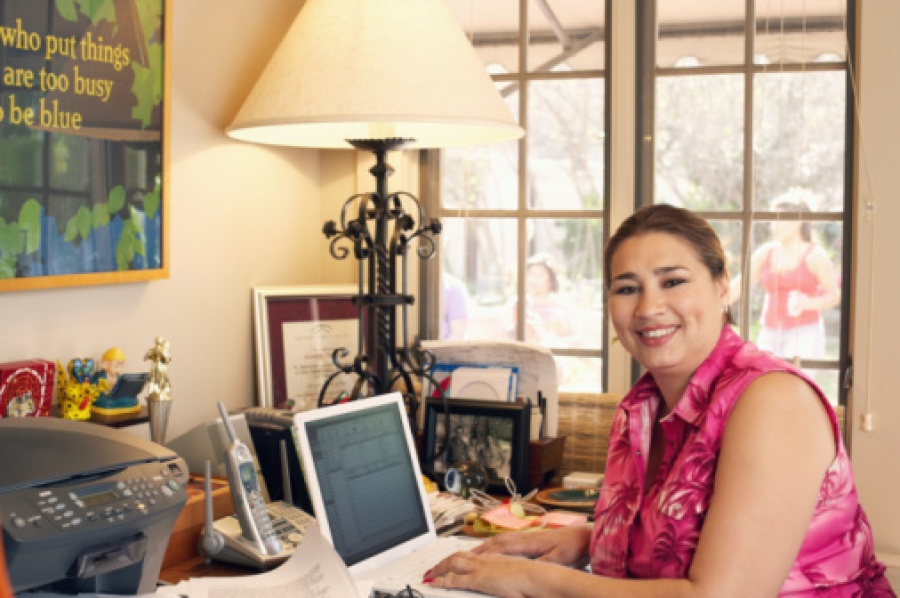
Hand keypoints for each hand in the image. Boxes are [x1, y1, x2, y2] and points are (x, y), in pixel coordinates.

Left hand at [424, 550, 537, 597]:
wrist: (535, 576)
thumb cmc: (531, 578)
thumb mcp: (516, 575)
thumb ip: (506, 577)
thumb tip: (504, 581)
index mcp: (493, 558)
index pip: (471, 554)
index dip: (458, 557)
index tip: (451, 561)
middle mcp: (484, 559)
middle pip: (458, 556)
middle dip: (444, 561)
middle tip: (434, 567)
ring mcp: (480, 568)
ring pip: (452, 563)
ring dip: (439, 568)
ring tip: (430, 574)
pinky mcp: (478, 580)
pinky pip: (454, 579)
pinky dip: (442, 581)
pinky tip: (433, 583)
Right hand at [473, 526, 589, 565]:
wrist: (585, 536)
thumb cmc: (573, 546)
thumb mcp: (559, 558)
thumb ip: (543, 564)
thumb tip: (528, 571)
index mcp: (530, 542)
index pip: (503, 546)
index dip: (487, 551)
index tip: (473, 557)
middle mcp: (527, 537)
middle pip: (499, 541)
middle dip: (483, 547)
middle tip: (467, 555)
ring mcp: (529, 536)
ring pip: (504, 539)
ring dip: (490, 544)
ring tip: (478, 551)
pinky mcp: (534, 539)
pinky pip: (511, 540)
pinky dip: (500, 543)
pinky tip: (498, 548)